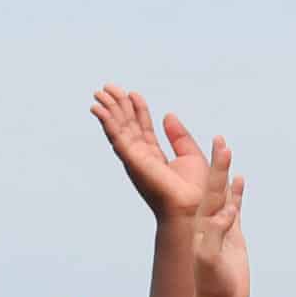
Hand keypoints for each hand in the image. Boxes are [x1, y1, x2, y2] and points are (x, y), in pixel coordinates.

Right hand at [91, 86, 207, 220]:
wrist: (194, 209)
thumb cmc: (196, 191)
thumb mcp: (191, 155)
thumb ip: (179, 136)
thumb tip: (168, 115)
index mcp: (154, 157)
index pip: (142, 129)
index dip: (137, 110)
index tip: (133, 93)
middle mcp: (141, 159)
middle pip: (127, 127)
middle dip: (118, 106)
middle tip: (108, 87)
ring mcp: (134, 160)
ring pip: (118, 130)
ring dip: (108, 110)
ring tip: (99, 92)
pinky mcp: (132, 161)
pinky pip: (117, 137)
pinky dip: (107, 122)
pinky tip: (99, 109)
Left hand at [190, 139, 248, 296]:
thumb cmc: (211, 286)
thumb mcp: (210, 261)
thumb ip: (214, 237)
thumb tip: (224, 216)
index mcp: (202, 225)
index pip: (209, 191)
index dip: (214, 169)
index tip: (219, 148)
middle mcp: (209, 222)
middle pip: (215, 187)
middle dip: (218, 164)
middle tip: (221, 140)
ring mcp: (221, 228)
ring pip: (224, 194)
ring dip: (225, 173)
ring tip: (226, 150)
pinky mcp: (232, 237)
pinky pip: (235, 209)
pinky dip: (237, 194)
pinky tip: (240, 180)